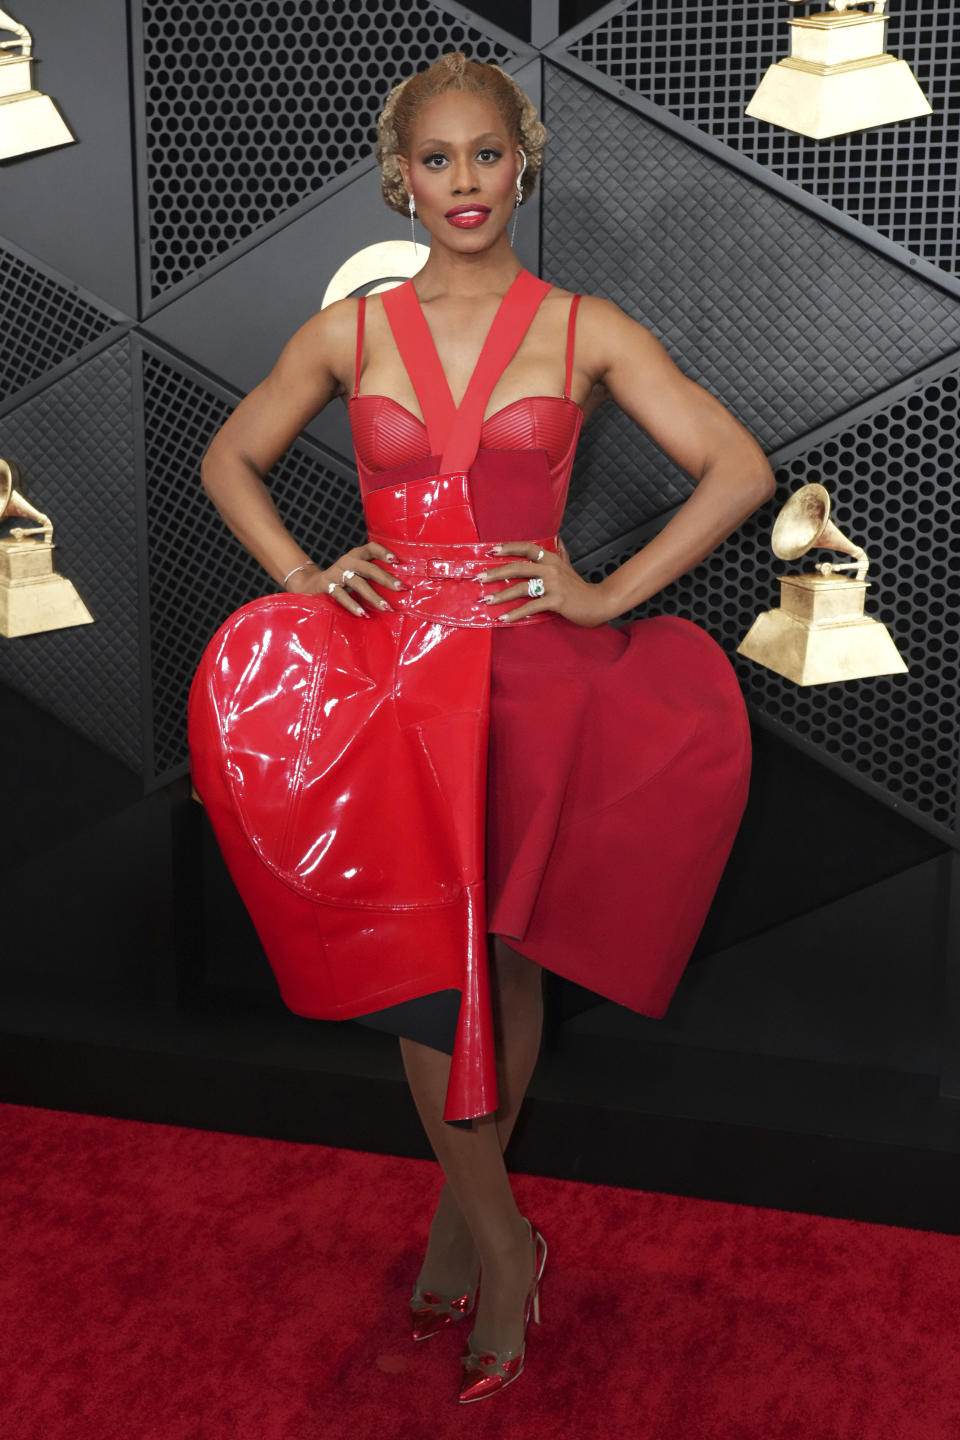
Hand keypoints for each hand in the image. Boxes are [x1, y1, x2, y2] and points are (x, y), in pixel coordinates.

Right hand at [284, 540, 405, 616]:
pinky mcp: (327, 586)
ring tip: (387, 608)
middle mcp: (347, 561)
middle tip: (402, 588)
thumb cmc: (343, 579)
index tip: (397, 561)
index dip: (384, 552)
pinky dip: (353, 605)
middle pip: (369, 568)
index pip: (371, 547)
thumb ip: (373, 574)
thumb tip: (399, 587)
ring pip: (358, 583)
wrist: (311, 583)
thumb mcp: (357, 571)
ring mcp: (337, 574)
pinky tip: (364, 614)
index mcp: (356, 555)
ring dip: (374, 596)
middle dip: (386, 579)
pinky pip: (342, 596)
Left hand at [477, 538, 614, 626]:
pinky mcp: (556, 601)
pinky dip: (516, 613)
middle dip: (496, 573)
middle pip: (518, 567)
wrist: (598, 603)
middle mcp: (551, 569)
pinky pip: (531, 606)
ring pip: (522, 587)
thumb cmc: (580, 587)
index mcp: (552, 559)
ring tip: (486, 601)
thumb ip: (560, 553)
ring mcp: (554, 585)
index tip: (491, 550)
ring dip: (501, 595)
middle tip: (478, 578)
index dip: (509, 548)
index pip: (527, 548)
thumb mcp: (569, 566)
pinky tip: (503, 618)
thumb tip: (556, 538)